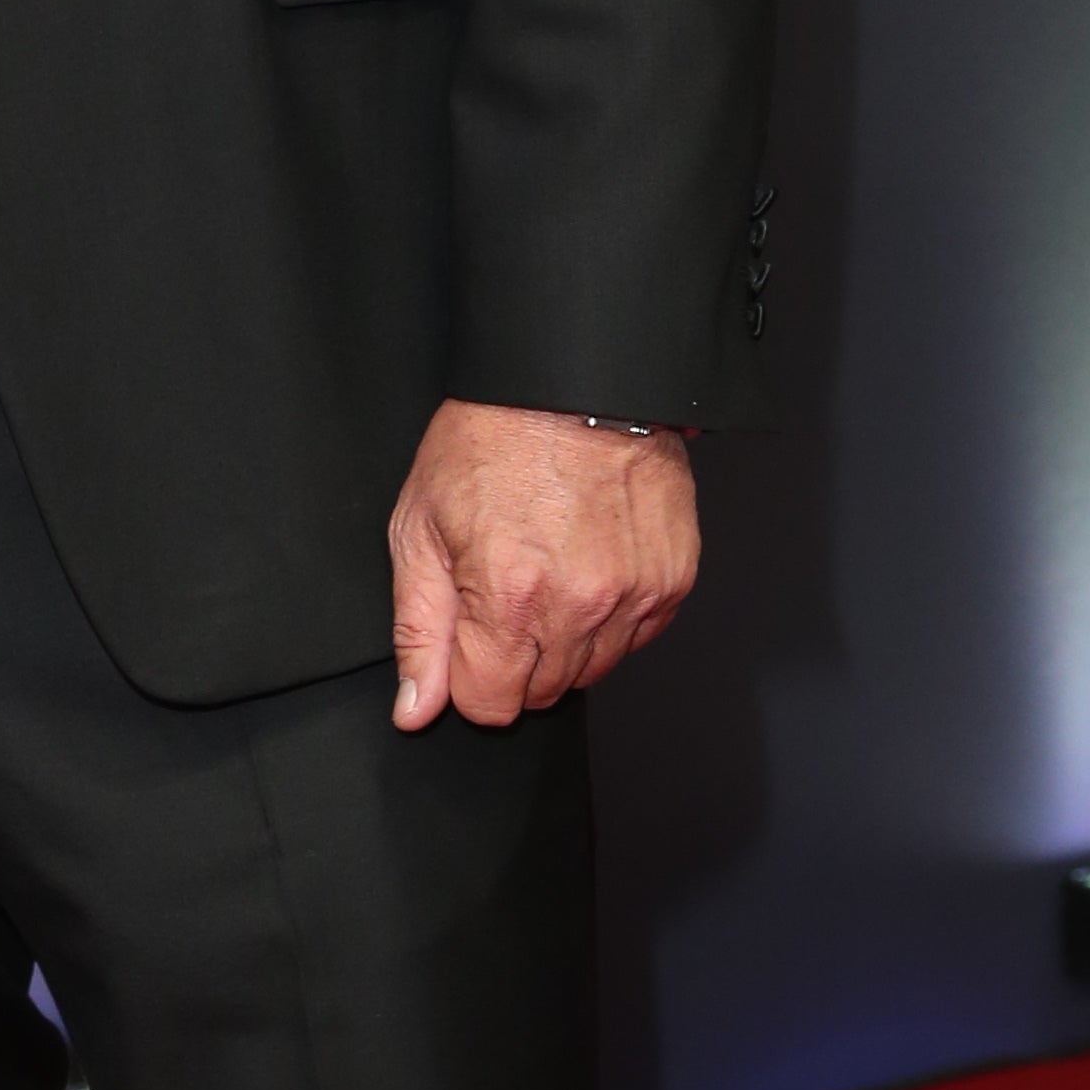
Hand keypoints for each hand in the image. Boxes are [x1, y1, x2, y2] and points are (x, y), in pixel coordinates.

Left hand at [387, 400, 698, 732]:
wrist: (573, 380)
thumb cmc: (490, 439)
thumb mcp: (420, 527)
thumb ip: (419, 630)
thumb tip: (417, 709)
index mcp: (509, 595)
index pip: (490, 705)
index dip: (469, 677)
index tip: (468, 638)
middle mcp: (580, 604)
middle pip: (542, 693)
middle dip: (514, 659)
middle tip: (504, 592)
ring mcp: (635, 593)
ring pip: (592, 671)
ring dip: (564, 641)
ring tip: (548, 571)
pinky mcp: (673, 579)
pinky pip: (637, 638)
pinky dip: (610, 618)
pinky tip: (587, 565)